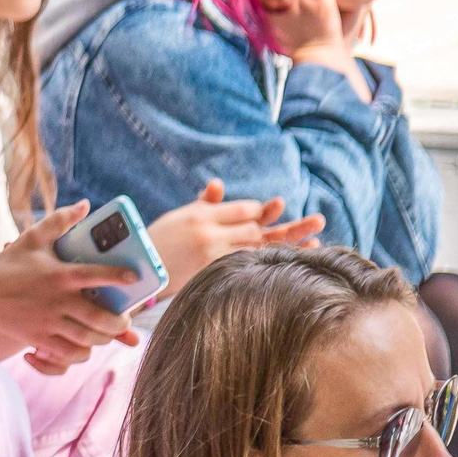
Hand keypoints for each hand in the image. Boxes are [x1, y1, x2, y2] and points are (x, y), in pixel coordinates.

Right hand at [0, 201, 137, 372]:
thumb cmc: (7, 266)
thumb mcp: (32, 239)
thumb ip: (60, 220)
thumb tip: (85, 205)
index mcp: (59, 275)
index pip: (95, 274)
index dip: (118, 276)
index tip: (133, 277)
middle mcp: (57, 300)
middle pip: (98, 318)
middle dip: (118, 322)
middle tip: (124, 319)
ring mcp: (49, 322)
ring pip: (87, 339)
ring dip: (103, 338)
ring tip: (107, 332)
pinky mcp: (40, 338)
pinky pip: (67, 354)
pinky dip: (79, 354)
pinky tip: (83, 346)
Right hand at [148, 180, 326, 285]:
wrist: (139, 269)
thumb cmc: (159, 239)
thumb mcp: (181, 216)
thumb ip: (205, 202)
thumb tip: (220, 184)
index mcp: (203, 215)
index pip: (245, 209)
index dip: (263, 210)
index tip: (275, 212)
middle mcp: (210, 232)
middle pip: (257, 228)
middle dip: (289, 226)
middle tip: (319, 221)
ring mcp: (212, 254)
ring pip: (257, 247)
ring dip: (290, 244)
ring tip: (316, 240)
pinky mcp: (212, 272)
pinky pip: (246, 266)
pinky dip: (269, 264)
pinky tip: (290, 264)